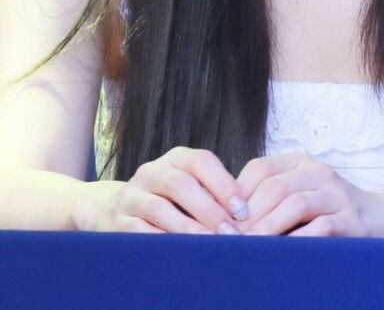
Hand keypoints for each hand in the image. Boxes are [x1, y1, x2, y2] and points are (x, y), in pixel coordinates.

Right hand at [73, 146, 249, 233]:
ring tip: (209, 245)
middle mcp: (152, 171)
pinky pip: (140, 231)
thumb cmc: (166, 199)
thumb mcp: (188, 185)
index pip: (201, 161)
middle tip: (231, 234)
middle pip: (181, 184)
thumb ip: (211, 192)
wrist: (111, 208)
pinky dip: (162, 241)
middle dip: (209, 210)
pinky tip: (180, 253)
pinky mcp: (118, 220)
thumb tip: (245, 214)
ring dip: (188, 228)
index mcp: (175, 158)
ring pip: (160, 208)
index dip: (224, 184)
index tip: (242, 210)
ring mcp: (132, 194)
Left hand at [235, 151, 383, 237]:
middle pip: (274, 187)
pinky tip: (281, 256)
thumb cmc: (331, 212)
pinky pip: (319, 228)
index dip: (236, 192)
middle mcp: (318, 173)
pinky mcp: (351, 220)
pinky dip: (296, 242)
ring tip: (248, 249)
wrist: (383, 221)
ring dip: (267, 229)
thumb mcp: (301, 195)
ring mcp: (336, 195)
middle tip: (228, 240)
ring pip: (294, 204)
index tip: (221, 220)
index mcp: (300, 164)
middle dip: (248, 215)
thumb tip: (227, 220)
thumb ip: (271, 199)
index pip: (260, 168)